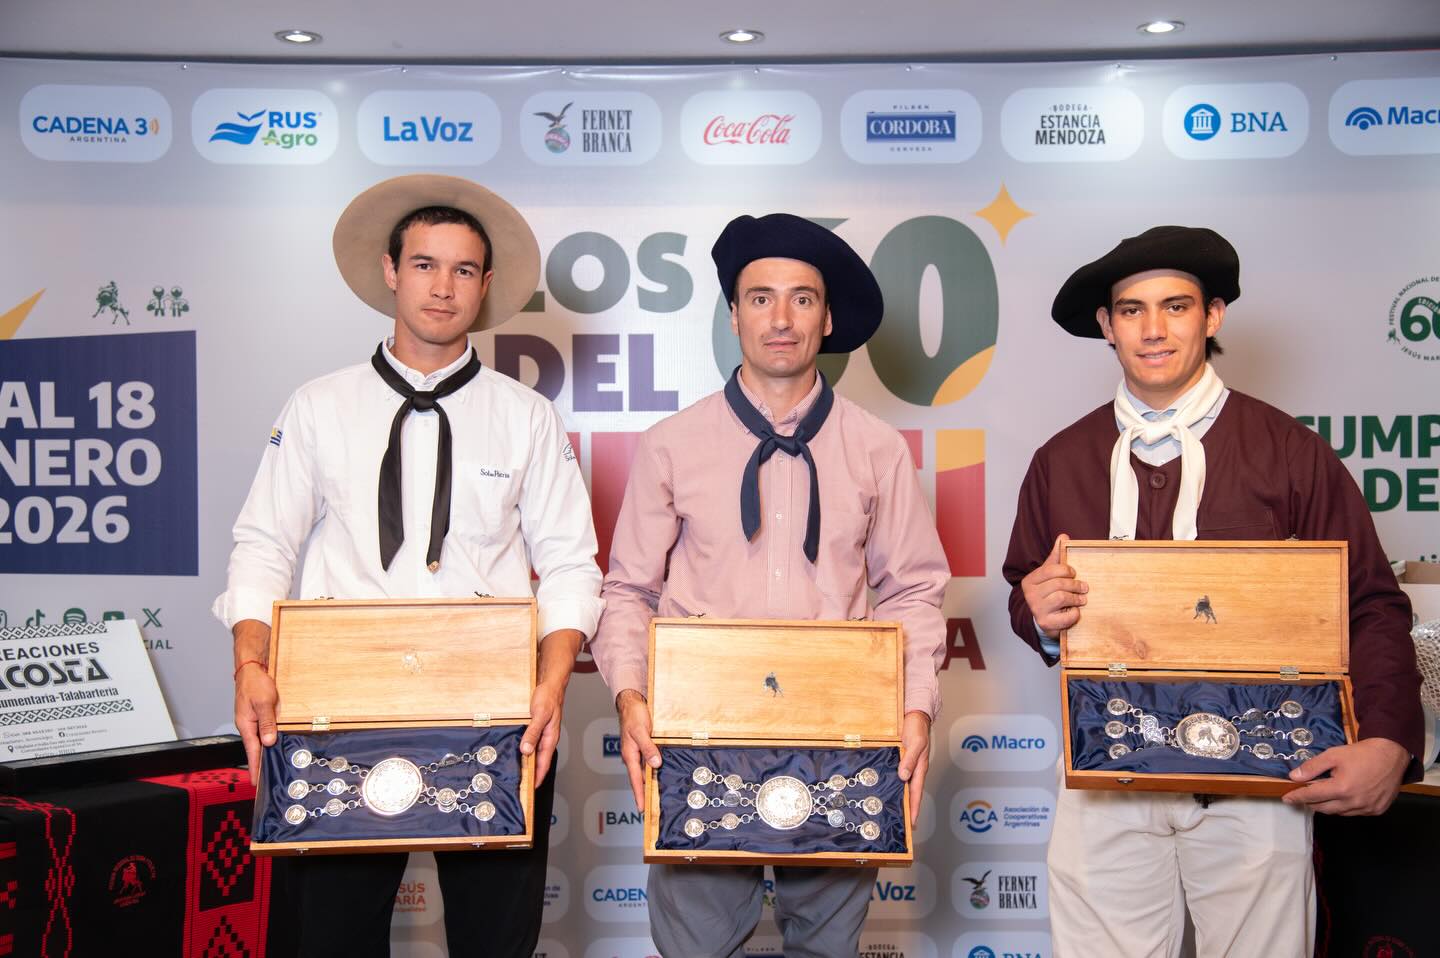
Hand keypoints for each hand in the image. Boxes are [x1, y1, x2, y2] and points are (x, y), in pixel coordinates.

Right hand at [234, 663, 277, 784]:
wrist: (252, 669)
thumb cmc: (255, 683)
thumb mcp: (264, 702)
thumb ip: (267, 722)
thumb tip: (269, 741)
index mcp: (246, 724)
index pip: (252, 750)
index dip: (255, 766)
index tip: (255, 781)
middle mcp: (248, 725)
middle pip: (254, 748)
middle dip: (259, 764)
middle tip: (263, 781)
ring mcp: (252, 721)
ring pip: (259, 740)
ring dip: (263, 753)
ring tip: (268, 768)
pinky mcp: (258, 716)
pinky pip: (263, 731)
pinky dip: (267, 741)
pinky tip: (272, 746)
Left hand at [521, 681, 565, 784]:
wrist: (550, 683)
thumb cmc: (548, 697)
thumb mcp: (540, 715)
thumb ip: (533, 732)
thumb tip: (526, 750)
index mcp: (550, 738)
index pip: (545, 762)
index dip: (539, 776)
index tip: (532, 788)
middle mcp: (546, 738)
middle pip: (539, 760)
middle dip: (532, 772)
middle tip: (521, 784)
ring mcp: (541, 733)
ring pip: (534, 752)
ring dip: (527, 761)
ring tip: (517, 772)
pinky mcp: (536, 727)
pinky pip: (530, 742)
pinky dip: (524, 749)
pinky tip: (516, 751)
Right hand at [616, 689, 660, 811]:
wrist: (632, 702)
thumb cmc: (633, 715)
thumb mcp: (641, 731)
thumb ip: (648, 748)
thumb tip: (655, 764)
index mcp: (630, 754)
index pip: (635, 779)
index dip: (639, 794)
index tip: (641, 809)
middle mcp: (633, 755)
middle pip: (639, 778)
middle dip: (643, 793)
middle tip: (649, 808)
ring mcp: (638, 751)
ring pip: (644, 770)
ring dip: (649, 782)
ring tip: (655, 796)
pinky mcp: (643, 746)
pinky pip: (648, 761)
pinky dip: (653, 769)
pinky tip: (659, 773)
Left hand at [897, 711, 931, 825]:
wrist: (913, 715)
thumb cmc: (917, 728)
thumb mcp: (915, 743)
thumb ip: (910, 759)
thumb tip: (904, 776)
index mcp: (920, 768)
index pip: (916, 792)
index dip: (914, 808)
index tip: (912, 823)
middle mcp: (913, 770)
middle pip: (910, 794)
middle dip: (908, 809)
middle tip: (902, 826)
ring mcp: (907, 766)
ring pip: (903, 787)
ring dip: (900, 799)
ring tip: (894, 814)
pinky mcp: (900, 761)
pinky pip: (897, 777)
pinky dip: (893, 786)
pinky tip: (886, 791)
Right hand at [1021, 534, 1086, 637]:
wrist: (1043, 620)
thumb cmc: (1048, 594)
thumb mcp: (1050, 575)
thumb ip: (1056, 557)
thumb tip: (1063, 536)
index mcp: (1030, 581)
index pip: (1050, 570)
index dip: (1066, 570)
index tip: (1074, 573)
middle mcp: (1030, 595)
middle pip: (1058, 584)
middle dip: (1075, 585)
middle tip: (1084, 588)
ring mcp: (1037, 609)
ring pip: (1062, 598)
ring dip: (1076, 599)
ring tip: (1082, 600)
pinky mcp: (1046, 623)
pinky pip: (1065, 616)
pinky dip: (1074, 614)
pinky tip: (1075, 612)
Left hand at [1282, 737, 1409, 815]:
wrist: (1391, 755)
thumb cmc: (1361, 753)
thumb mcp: (1333, 755)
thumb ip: (1312, 767)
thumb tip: (1294, 777)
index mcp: (1341, 788)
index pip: (1312, 796)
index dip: (1297, 797)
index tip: (1287, 798)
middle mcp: (1354, 802)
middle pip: (1323, 808)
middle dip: (1311, 802)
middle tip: (1304, 795)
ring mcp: (1367, 808)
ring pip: (1339, 813)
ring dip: (1327, 806)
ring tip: (1322, 795)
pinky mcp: (1377, 810)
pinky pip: (1355, 813)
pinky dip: (1345, 807)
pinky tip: (1343, 798)